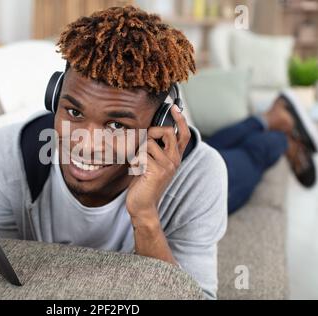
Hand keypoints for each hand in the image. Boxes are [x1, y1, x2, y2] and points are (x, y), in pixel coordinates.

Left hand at [126, 105, 190, 225]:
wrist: (142, 206)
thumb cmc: (143, 183)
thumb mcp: (150, 163)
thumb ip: (152, 149)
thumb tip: (144, 132)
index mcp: (174, 157)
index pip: (183, 134)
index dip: (180, 120)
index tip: (174, 107)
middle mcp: (174, 160)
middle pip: (167, 132)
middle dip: (151, 132)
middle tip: (142, 144)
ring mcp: (167, 166)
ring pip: (149, 143)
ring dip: (137, 151)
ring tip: (136, 164)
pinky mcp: (157, 171)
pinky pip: (141, 154)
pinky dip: (134, 161)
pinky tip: (135, 172)